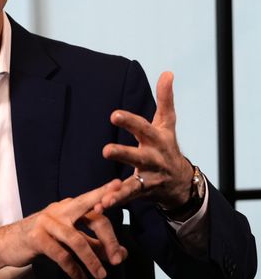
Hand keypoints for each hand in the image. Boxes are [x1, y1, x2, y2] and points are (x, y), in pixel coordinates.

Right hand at [0, 179, 127, 278]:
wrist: (6, 244)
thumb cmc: (41, 240)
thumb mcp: (69, 240)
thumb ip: (94, 243)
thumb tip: (121, 254)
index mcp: (69, 206)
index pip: (93, 201)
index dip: (106, 194)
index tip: (120, 185)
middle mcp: (59, 210)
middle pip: (92, 218)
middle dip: (109, 239)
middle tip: (118, 260)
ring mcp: (47, 222)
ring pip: (77, 241)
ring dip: (91, 261)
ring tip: (100, 276)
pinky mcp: (37, 238)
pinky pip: (62, 255)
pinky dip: (74, 269)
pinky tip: (80, 278)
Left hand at [101, 71, 193, 208]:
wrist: (180, 181)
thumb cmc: (167, 144)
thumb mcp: (167, 122)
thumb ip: (165, 98)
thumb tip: (167, 71)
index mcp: (156, 139)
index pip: (142, 128)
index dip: (129, 121)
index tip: (114, 115)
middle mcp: (153, 159)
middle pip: (137, 156)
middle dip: (123, 153)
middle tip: (106, 151)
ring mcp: (147, 178)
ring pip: (132, 183)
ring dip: (118, 190)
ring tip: (104, 196)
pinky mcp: (140, 193)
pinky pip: (125, 198)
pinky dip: (113, 202)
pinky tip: (98, 207)